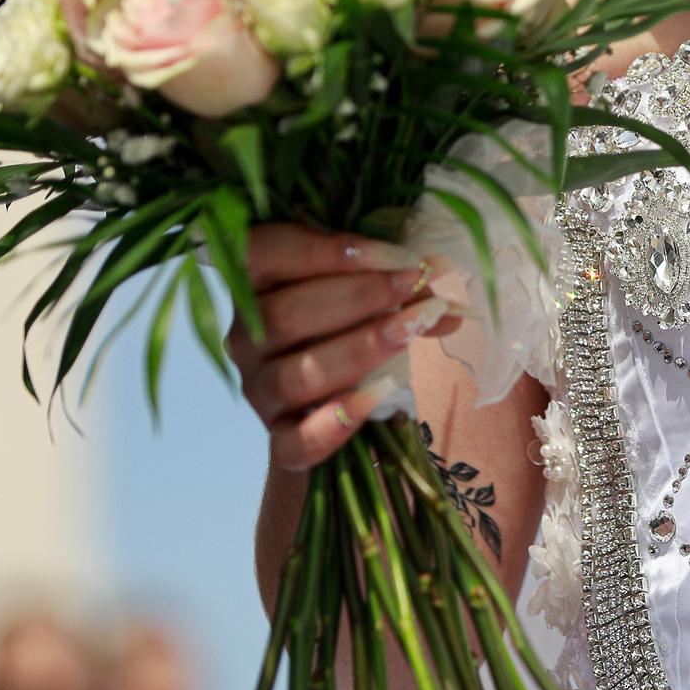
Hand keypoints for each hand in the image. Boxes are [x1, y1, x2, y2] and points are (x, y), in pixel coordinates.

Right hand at [226, 225, 462, 470]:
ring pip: (294, 376)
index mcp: (256, 287)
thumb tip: (443, 273)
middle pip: (283, 315)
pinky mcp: (280, 439)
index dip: (322, 249)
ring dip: (360, 349)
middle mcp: (246, 339)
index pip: (262, 254)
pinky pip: (296, 440)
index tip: (391, 252)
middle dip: (358, 295)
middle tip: (414, 284)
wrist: (343, 415)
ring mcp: (260, 392)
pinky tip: (382, 394)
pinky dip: (336, 422)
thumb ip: (400, 282)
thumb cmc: (353, 332)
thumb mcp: (372, 296)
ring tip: (411, 330)